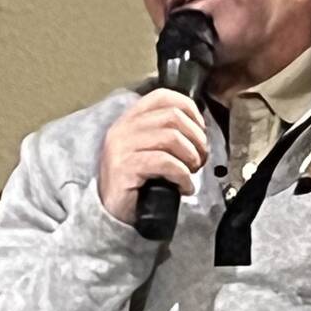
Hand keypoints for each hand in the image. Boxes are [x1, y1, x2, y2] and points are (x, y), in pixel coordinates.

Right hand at [99, 89, 208, 226]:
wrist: (111, 214)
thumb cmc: (135, 184)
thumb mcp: (148, 151)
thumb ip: (165, 134)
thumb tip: (198, 130)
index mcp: (129, 120)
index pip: (162, 96)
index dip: (189, 108)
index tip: (199, 129)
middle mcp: (123, 129)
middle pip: (172, 116)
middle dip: (196, 138)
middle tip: (200, 158)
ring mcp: (121, 148)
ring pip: (171, 137)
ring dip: (191, 156)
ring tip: (191, 172)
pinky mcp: (125, 168)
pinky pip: (165, 162)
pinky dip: (183, 176)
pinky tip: (184, 187)